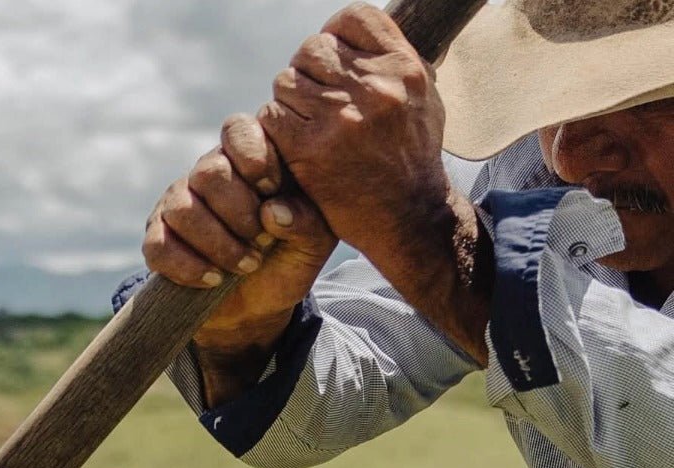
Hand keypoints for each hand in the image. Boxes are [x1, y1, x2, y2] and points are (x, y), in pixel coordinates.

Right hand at [143, 113, 336, 348]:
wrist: (257, 309)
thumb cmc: (287, 263)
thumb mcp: (313, 244)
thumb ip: (307, 220)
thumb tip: (274, 210)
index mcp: (247, 161)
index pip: (238, 130)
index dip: (253, 156)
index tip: (272, 190)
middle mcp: (208, 175)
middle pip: (208, 172)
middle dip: (239, 213)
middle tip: (261, 241)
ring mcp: (178, 206)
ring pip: (183, 210)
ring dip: (218, 244)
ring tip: (246, 265)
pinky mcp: (158, 240)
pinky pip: (159, 246)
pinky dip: (189, 267)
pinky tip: (214, 279)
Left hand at [258, 2, 448, 260]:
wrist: (409, 219)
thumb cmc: (412, 160)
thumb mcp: (422, 99)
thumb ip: (393, 63)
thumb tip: (357, 33)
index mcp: (403, 68)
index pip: (353, 18)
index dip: (335, 34)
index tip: (333, 61)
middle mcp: (374, 88)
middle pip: (312, 49)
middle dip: (307, 73)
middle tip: (313, 102)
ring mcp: (341, 119)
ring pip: (287, 82)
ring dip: (288, 103)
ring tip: (305, 125)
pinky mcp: (312, 151)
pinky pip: (272, 117)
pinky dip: (275, 129)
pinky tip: (292, 145)